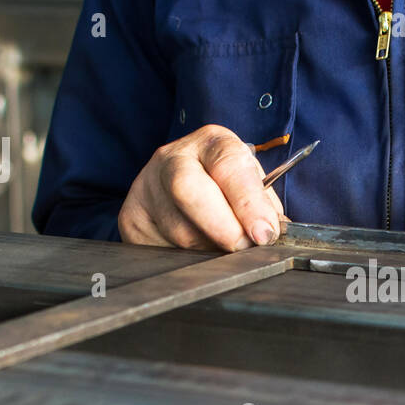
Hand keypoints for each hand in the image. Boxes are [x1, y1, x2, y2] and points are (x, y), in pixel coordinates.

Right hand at [117, 124, 285, 249]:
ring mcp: (146, 188)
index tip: (264, 233)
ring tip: (225, 250)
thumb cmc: (225, 187)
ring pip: (179, 231)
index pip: (228, 166)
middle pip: (189, 190)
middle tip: (244, 247)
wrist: (176, 184)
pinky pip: (162, 250)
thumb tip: (272, 235)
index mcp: (210, 143)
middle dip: (224, 227)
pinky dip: (188, 260)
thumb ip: (264, 208)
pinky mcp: (131, 219)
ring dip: (210, 250)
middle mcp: (171, 159)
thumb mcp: (250, 185)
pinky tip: (199, 253)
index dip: (248, 203)